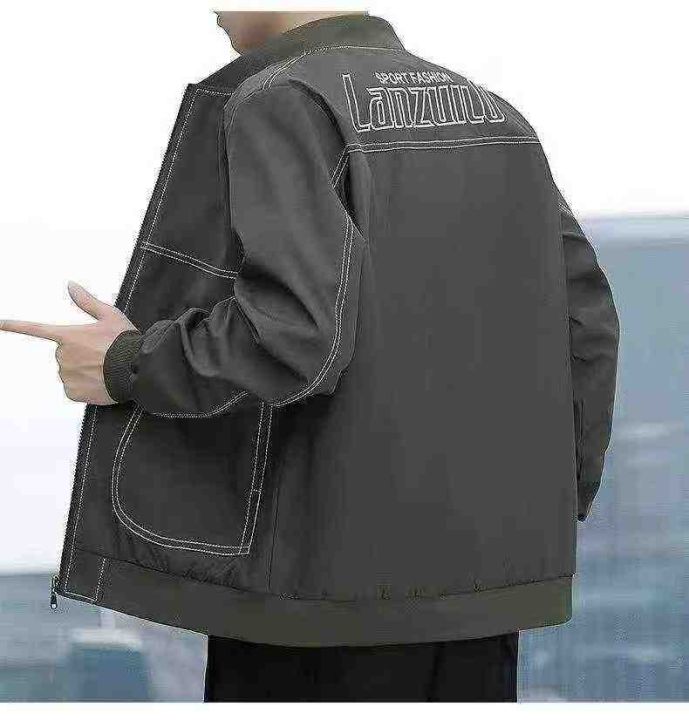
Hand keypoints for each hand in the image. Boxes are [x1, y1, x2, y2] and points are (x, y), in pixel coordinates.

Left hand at [0, 281, 137, 404]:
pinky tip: (100, 382)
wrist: (138, 369)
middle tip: (102, 355)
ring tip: (105, 369)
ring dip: (84, 371)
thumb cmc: (125, 343)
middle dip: (80, 355)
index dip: (13, 326)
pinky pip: (74, 389)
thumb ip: (87, 302)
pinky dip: (85, 387)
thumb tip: (71, 285)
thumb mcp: (110, 316)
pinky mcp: (73, 392)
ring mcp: (67, 375)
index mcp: (69, 335)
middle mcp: (63, 355)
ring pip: (70, 372)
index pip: (35, 329)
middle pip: (65, 354)